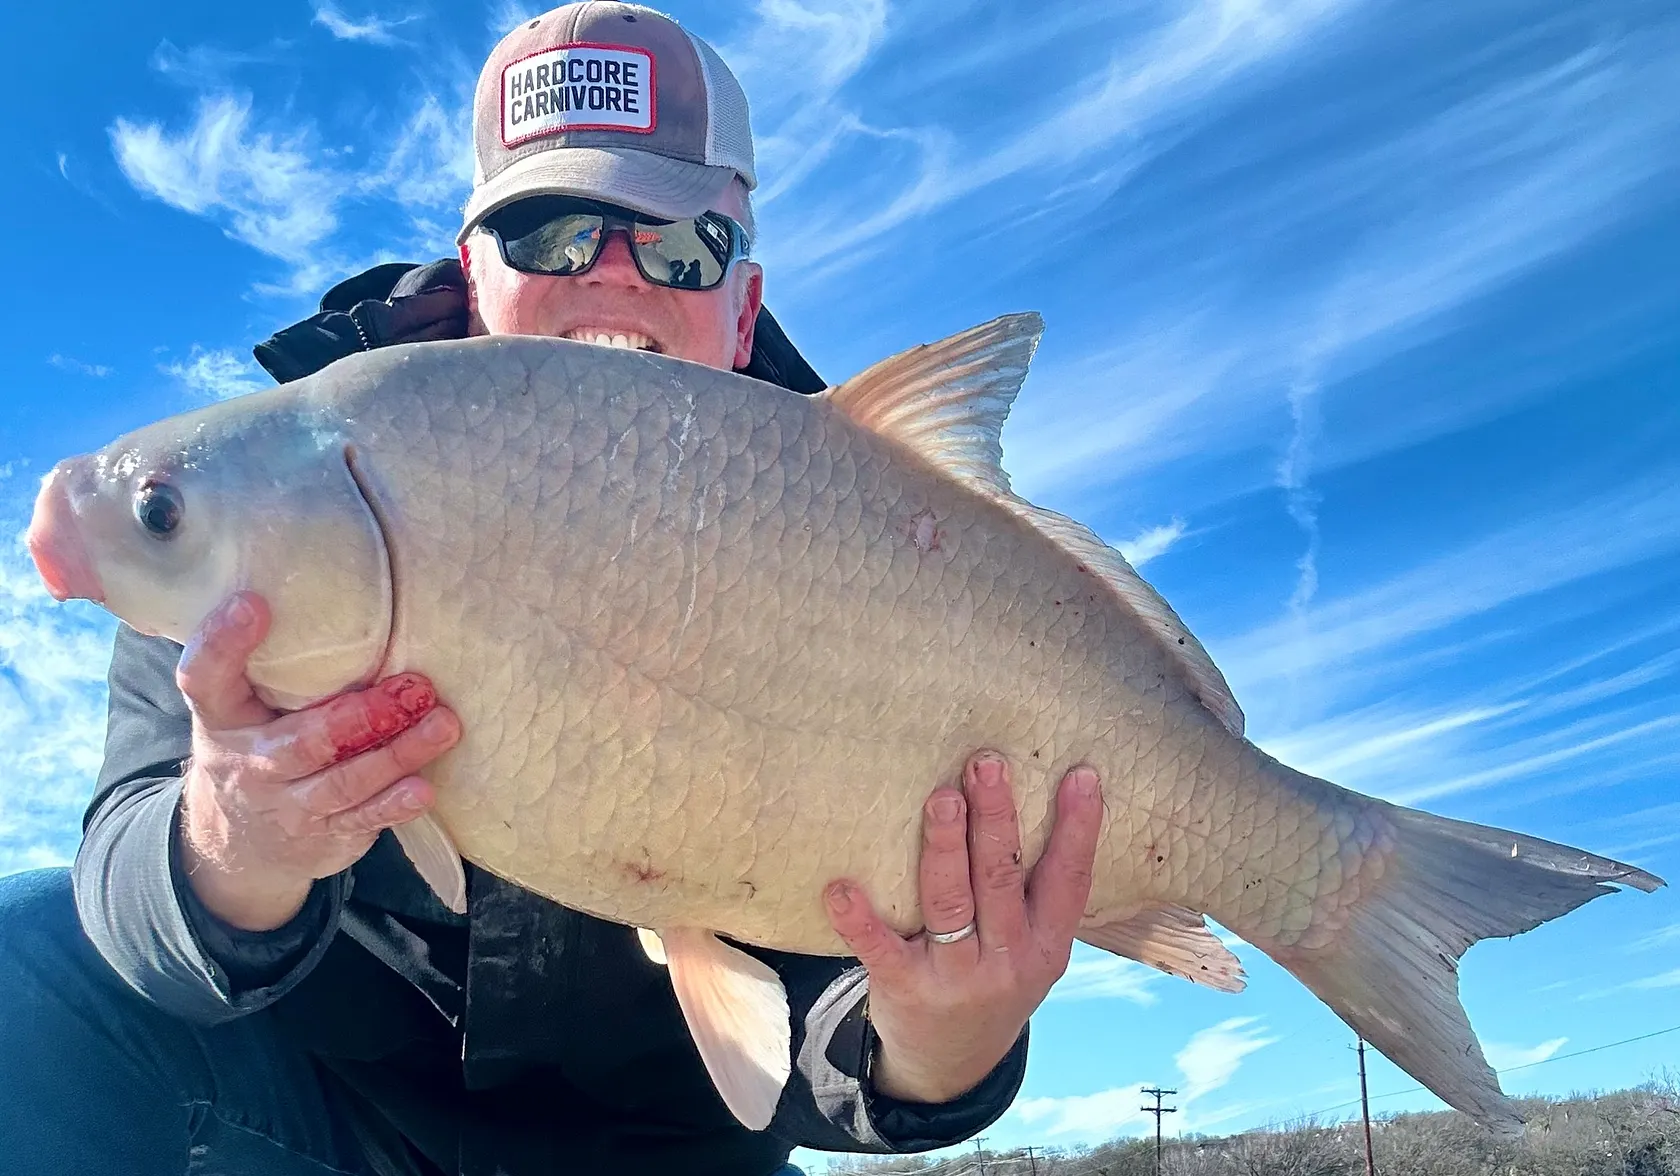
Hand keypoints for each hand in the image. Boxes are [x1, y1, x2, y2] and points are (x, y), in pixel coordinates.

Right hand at [176, 592, 460, 931]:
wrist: (237, 843)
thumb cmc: (257, 744)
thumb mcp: (243, 705)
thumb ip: (272, 662)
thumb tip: (334, 581)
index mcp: (222, 718)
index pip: (205, 679)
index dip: (223, 643)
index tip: (254, 603)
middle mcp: (249, 764)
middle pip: (302, 742)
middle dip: (361, 716)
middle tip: (414, 688)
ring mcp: (286, 805)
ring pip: (343, 782)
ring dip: (397, 753)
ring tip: (442, 724)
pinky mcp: (322, 834)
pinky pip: (360, 819)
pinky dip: (392, 805)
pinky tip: (424, 788)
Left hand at [824, 753, 1103, 1103]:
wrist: (952, 1064)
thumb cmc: (994, 979)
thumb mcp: (1035, 951)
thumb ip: (1034, 893)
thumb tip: (1028, 796)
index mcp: (1047, 945)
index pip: (1069, 880)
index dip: (1079, 829)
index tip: (1081, 776)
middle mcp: (1007, 960)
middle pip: (1002, 880)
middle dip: (996, 819)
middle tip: (986, 765)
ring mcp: (954, 976)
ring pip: (951, 904)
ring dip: (945, 848)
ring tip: (942, 799)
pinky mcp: (904, 987)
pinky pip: (879, 949)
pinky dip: (860, 920)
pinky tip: (841, 888)